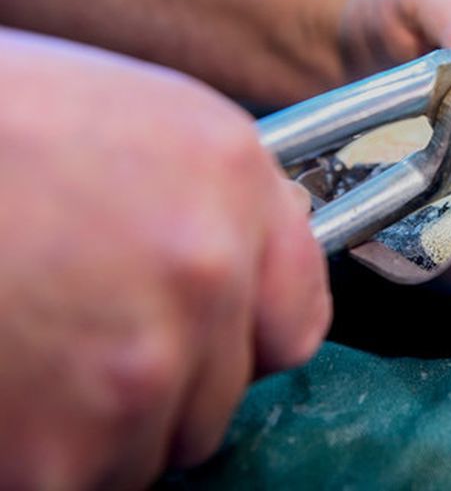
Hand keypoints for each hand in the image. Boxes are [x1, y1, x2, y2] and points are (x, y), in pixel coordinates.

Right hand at [0, 30, 330, 489]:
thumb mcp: (135, 121)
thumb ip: (220, 201)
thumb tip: (259, 260)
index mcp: (231, 181)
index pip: (297, 321)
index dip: (244, 340)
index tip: (207, 340)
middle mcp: (207, 271)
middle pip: (220, 396)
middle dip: (159, 384)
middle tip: (76, 335)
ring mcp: (142, 365)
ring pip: (149, 450)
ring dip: (93, 429)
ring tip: (23, 351)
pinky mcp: (61, 448)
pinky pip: (80, 485)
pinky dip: (35, 460)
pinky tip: (1, 392)